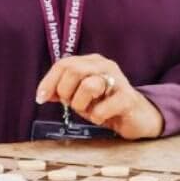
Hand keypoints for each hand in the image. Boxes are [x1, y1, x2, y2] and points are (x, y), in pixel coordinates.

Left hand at [35, 54, 163, 140]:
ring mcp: (119, 80)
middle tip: (71, 105)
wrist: (138, 118)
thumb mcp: (80, 97)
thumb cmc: (105, 105)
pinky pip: (101, 109)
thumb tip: (42, 95)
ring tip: (89, 111)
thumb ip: (61, 92)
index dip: (49, 81)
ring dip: (81, 105)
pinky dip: (96, 117)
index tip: (41, 98)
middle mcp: (105, 65)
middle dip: (66, 92)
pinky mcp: (128, 98)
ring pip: (88, 86)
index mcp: (91, 61)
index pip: (63, 64)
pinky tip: (102, 117)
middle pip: (73, 71)